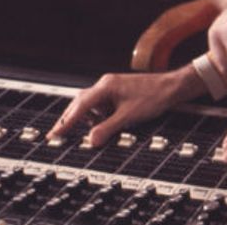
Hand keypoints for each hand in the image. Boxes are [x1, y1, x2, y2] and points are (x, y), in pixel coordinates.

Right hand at [46, 69, 201, 146]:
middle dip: (69, 119)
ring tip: (81, 133)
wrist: (172, 87)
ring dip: (85, 118)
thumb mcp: (128, 117)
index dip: (65, 122)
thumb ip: (107, 129)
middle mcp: (106, 84)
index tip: (54, 134)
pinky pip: (101, 104)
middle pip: (80, 102)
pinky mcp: (119, 92)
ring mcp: (112, 87)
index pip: (79, 106)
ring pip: (90, 103)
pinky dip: (97, 115)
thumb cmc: (154, 97)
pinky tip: (101, 125)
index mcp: (105, 87)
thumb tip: (90, 141)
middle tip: (58, 135)